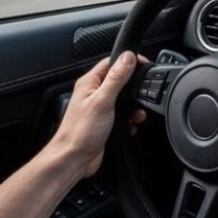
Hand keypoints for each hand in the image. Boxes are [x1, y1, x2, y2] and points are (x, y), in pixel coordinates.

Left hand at [45, 51, 146, 178]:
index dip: (129, 61)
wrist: (74, 159)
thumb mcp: (102, 101)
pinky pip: (123, 115)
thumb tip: (128, 57)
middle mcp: (94, 93)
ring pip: (124, 99)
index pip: (112, 62)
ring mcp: (99, 108)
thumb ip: (116, 78)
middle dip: (134, 89)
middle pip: (121, 80)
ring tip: (136, 115)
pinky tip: (130, 126)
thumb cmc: (80, 132)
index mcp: (90, 82)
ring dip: (134, 107)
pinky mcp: (105, 122)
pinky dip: (130, 120)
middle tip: (142, 94)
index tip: (144, 65)